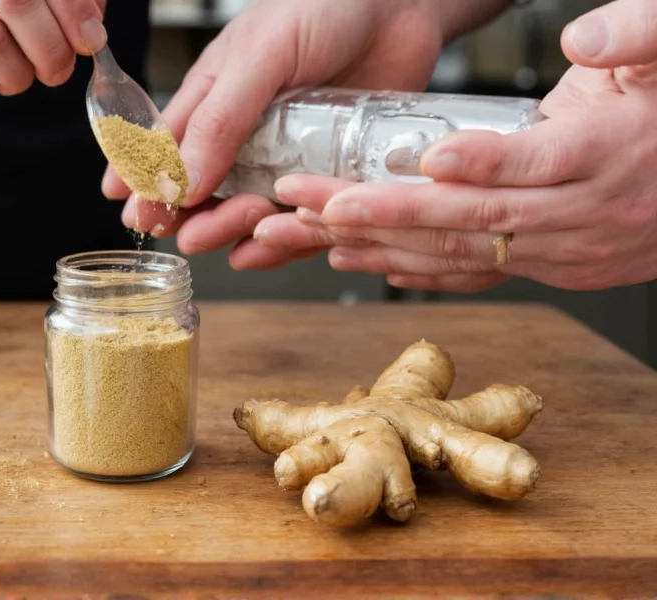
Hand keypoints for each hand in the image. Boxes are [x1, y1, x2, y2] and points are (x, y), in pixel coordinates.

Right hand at [101, 0, 446, 268]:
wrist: (398, 6)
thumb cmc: (320, 8)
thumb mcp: (259, 56)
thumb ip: (219, 119)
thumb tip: (179, 184)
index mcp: (212, 105)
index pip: (165, 155)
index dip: (145, 188)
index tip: (134, 218)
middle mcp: (244, 140)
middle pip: (205, 200)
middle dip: (197, 221)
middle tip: (195, 229)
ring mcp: (285, 162)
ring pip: (251, 218)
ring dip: (242, 232)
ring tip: (253, 221)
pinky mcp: (327, 178)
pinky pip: (303, 222)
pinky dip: (292, 239)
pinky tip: (284, 239)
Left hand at [254, 0, 656, 291]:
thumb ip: (639, 34)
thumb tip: (582, 38)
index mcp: (607, 153)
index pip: (533, 162)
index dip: (478, 163)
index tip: (419, 158)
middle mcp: (583, 212)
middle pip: (475, 216)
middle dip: (388, 213)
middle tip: (318, 202)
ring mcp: (568, 250)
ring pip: (467, 253)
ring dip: (388, 247)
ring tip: (321, 233)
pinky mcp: (554, 267)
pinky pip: (482, 272)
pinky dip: (424, 270)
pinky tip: (374, 262)